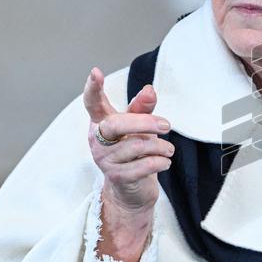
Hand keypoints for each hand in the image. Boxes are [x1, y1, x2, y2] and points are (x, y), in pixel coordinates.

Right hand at [83, 67, 172, 261]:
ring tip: (168, 150)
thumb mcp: (139, 126)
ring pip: (137, 146)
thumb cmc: (134, 150)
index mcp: (101, 122)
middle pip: (117, 124)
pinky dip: (161, 162)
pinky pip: (144, 165)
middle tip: (167, 125)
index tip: (95, 72)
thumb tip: (150, 89)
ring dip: (161, 147)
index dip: (93, 88)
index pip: (93, 103)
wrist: (131, 189)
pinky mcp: (117, 177)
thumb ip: (143, 108)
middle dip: (145, 123)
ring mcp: (104, 159)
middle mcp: (97, 140)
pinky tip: (164, 162)